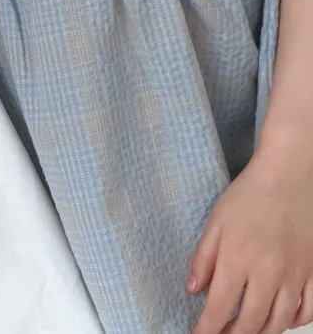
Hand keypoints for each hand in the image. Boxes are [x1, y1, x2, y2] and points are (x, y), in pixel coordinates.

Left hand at [189, 153, 312, 333]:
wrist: (288, 176)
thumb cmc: (249, 195)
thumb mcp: (216, 222)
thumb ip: (203, 258)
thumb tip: (193, 290)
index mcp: (238, 258)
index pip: (220, 308)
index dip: (207, 329)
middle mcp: (268, 272)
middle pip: (250, 323)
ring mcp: (295, 275)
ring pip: (279, 323)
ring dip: (261, 333)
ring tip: (247, 331)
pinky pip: (307, 311)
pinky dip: (293, 323)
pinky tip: (280, 320)